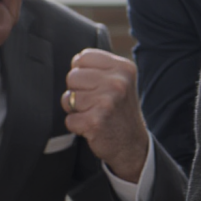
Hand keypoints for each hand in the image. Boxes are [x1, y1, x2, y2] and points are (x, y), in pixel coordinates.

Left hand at [62, 49, 149, 184]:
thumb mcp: (121, 81)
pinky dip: (77, 126)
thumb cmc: (120, 109)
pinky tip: (92, 126)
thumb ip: (100, 67)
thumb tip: (75, 60)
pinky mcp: (96, 122)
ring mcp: (107, 102)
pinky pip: (69, 119)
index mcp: (124, 68)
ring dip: (76, 109)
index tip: (95, 84)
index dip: (83, 71)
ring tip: (93, 113)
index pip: (83, 57)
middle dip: (77, 91)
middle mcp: (118, 83)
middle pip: (72, 76)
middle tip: (95, 102)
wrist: (132, 143)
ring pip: (68, 98)